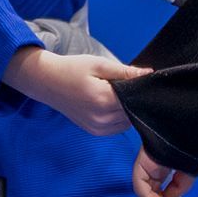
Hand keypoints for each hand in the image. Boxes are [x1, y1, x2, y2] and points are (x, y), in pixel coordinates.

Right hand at [5, 46, 149, 135]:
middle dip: (135, 99)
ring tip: (118, 93)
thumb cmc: (73, 69)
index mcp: (103, 99)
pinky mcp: (94, 132)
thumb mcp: (99, 64)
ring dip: (128, 110)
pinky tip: (113, 104)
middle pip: (133, 112)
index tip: (142, 79)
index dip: (141, 89)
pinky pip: (118, 128)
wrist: (47, 82)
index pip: (135, 99)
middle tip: (129, 83)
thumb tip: (149, 74)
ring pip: (128, 122)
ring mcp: (97, 128)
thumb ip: (125, 72)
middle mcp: (101, 118)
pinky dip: (121, 118)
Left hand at [132, 150, 193, 196]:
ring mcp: (144, 167)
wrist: (186, 135)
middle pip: (151, 195)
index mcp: (162, 169)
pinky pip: (141, 187)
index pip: (159, 192)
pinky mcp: (140, 166)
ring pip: (145, 194)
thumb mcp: (186, 177)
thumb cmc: (188, 151)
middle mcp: (151, 169)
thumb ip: (176, 191)